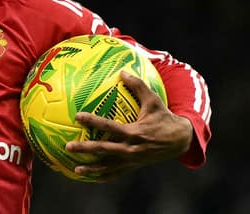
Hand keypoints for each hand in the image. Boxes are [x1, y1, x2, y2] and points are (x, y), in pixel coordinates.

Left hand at [65, 70, 193, 181]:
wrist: (180, 140)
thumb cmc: (164, 118)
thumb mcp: (153, 100)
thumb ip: (138, 85)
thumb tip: (122, 72)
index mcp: (134, 132)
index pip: (110, 126)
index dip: (93, 121)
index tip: (78, 116)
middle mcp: (132, 148)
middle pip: (104, 149)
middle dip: (86, 149)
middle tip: (68, 147)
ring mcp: (133, 160)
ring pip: (109, 166)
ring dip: (92, 168)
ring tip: (76, 169)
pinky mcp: (134, 166)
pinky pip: (117, 173)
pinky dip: (104, 176)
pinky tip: (91, 177)